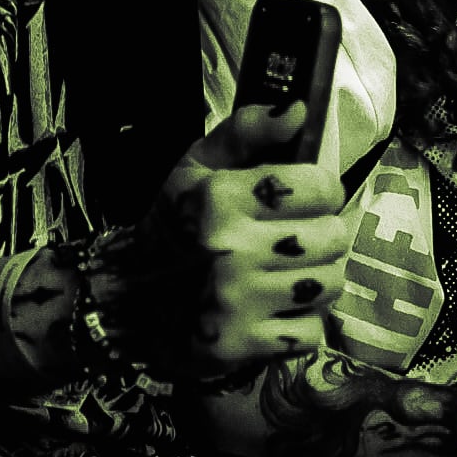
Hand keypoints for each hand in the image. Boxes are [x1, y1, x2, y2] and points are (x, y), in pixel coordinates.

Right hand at [134, 103, 346, 373]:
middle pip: (333, 236)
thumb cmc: (174, 224)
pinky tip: (276, 308)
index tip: (304, 197)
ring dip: (318, 277)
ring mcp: (236, 303)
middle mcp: (230, 250)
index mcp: (220, 198)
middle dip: (323, 233)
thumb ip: (249, 129)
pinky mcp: (240, 347)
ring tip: (289, 271)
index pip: (319, 186)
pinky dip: (303, 322)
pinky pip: (312, 332)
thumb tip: (300, 110)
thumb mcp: (198, 165)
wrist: (124, 301)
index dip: (321, 189)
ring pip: (329, 284)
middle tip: (297, 237)